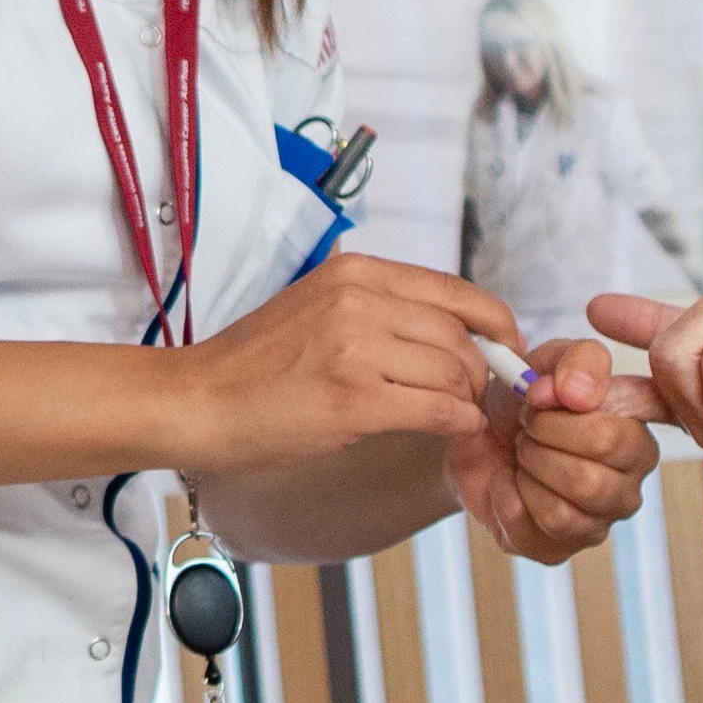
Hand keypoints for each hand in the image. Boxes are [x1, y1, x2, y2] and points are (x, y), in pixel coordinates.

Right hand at [174, 253, 516, 476]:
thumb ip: (380, 308)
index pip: (457, 290)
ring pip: (456, 372)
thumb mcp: (319, 308)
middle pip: (462, 334)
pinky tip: (450, 429)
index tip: (505, 349)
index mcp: (357, 273)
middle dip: (482, 371)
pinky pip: (439, 410)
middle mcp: (360, 300)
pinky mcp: (354, 399)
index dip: (495, 324)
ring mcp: (357, 348)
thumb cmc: (255, 366)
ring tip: (454, 414)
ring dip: (467, 400)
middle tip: (476, 395)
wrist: (196, 401)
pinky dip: (457, 423)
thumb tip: (450, 329)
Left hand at [452, 339, 653, 564]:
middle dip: (543, 439)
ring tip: (522, 455)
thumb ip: (576, 361)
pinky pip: (533, 525)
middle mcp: (631, 480)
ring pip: (568, 503)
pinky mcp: (562, 548)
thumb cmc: (523, 402)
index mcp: (639, 433)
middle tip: (526, 428)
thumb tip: (577, 394)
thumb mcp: (548, 360)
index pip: (624, 431)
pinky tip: (509, 482)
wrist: (474, 440)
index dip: (573, 415)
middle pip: (594, 466)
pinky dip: (507, 496)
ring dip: (529, 468)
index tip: (546, 397)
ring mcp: (600, 519)